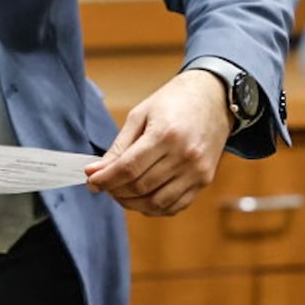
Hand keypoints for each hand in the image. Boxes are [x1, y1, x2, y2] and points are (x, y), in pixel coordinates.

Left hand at [84, 69, 228, 215]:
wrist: (214, 96)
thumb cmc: (174, 101)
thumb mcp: (140, 115)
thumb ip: (119, 147)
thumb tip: (95, 171)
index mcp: (165, 134)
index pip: (128, 168)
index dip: (106, 179)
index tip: (91, 181)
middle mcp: (184, 155)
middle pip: (140, 187)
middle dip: (115, 190)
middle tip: (102, 184)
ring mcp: (197, 170)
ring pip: (156, 203)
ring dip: (132, 203)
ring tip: (120, 192)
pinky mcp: (205, 180)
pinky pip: (175, 206)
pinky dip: (154, 208)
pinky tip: (141, 197)